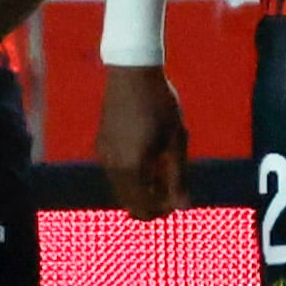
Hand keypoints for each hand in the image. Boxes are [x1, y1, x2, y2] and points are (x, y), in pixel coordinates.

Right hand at [97, 65, 188, 221]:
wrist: (131, 74)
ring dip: (142, 189)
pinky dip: (132, 176)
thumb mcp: (176, 141)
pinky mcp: (101, 144)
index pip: (142, 207)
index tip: (180, 200)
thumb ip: (178, 177)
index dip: (162, 211)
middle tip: (175, 191)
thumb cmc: (160, 106)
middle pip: (129, 201)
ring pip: (121, 187)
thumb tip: (183, 208)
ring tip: (166, 174)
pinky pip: (116, 172)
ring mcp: (103, 155)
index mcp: (130, 168)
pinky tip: (151, 161)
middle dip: (152, 203)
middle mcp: (111, 166)